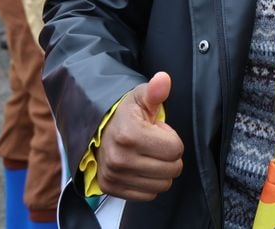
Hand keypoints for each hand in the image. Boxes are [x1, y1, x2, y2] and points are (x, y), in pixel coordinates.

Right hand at [95, 72, 183, 199]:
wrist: (98, 130)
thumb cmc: (126, 113)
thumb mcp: (141, 97)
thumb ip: (156, 91)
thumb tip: (163, 79)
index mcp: (130, 134)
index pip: (176, 149)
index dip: (172, 139)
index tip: (158, 131)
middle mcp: (119, 158)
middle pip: (172, 169)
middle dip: (169, 156)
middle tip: (154, 144)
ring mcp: (114, 176)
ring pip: (162, 185)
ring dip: (161, 171)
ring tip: (147, 155)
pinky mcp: (111, 188)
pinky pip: (148, 195)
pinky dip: (149, 183)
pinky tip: (140, 167)